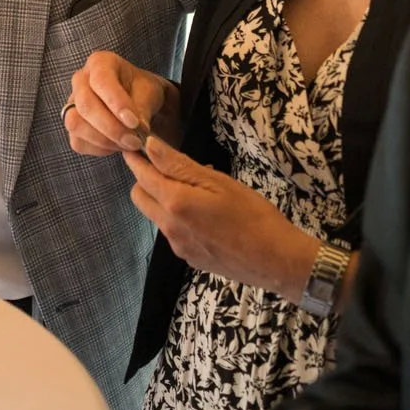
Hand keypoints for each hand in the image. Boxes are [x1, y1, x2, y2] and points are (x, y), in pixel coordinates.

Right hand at [66, 52, 175, 155]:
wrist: (138, 101)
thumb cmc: (142, 91)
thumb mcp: (149, 93)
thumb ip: (142, 108)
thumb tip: (138, 129)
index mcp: (100, 63)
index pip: (101, 81)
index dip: (116, 103)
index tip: (134, 122)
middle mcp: (80, 80)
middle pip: (85, 105)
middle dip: (111, 128)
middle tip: (134, 141)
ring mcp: (72, 103)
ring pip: (76, 124)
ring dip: (104, 140)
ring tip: (128, 144)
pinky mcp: (73, 125)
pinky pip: (78, 141)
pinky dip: (100, 149)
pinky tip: (118, 146)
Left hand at [125, 135, 316, 298]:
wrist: (275, 262)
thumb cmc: (252, 215)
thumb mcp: (219, 182)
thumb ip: (180, 166)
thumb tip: (150, 147)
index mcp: (175, 203)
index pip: (141, 177)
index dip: (135, 160)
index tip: (134, 147)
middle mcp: (168, 227)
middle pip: (140, 198)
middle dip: (145, 180)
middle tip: (166, 167)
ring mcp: (178, 246)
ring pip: (156, 215)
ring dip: (164, 199)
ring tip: (197, 190)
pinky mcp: (189, 258)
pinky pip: (173, 232)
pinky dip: (179, 218)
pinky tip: (206, 216)